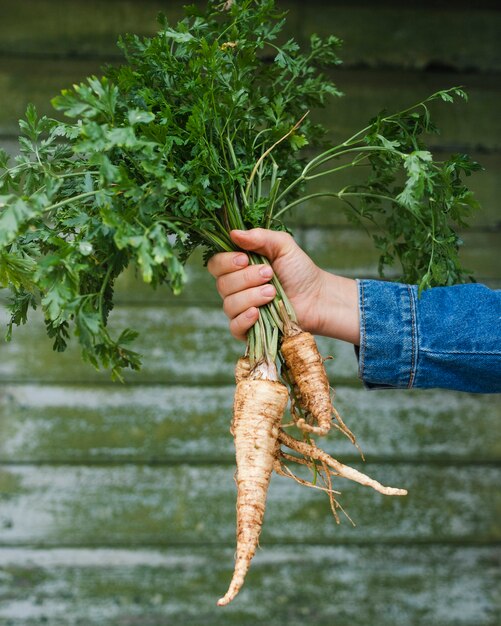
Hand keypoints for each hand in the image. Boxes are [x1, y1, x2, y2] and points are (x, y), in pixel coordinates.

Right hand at [207, 228, 359, 344]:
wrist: (317, 297)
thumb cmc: (299, 270)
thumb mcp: (282, 246)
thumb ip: (259, 237)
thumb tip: (233, 233)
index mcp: (238, 268)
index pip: (216, 264)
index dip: (226, 262)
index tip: (245, 259)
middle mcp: (235, 288)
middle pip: (222, 284)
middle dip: (246, 278)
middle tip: (269, 274)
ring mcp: (240, 310)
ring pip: (229, 305)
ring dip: (251, 297)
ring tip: (273, 293)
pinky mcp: (248, 329)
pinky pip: (234, 327)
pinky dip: (244, 320)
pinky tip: (257, 313)